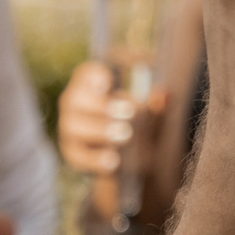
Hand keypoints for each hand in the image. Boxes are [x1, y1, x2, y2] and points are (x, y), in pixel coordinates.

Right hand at [60, 60, 167, 217]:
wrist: (131, 161)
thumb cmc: (139, 123)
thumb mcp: (150, 112)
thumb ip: (155, 105)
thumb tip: (163, 96)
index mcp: (93, 85)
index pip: (86, 73)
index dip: (95, 74)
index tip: (110, 81)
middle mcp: (75, 104)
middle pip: (74, 98)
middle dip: (101, 104)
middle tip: (129, 111)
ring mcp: (71, 129)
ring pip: (72, 126)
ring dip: (99, 129)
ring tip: (125, 133)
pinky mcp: (74, 154)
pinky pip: (78, 156)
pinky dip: (95, 158)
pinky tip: (113, 160)